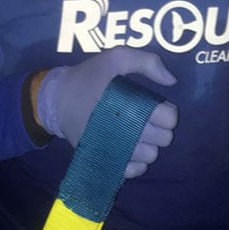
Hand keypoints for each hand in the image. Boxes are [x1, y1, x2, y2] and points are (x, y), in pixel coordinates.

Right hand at [35, 48, 177, 177]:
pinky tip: (130, 150)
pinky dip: (136, 163)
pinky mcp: (105, 161)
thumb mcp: (116, 57)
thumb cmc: (88, 78)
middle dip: (160, 129)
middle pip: (164, 140)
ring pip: (151, 156)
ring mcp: (117, 151)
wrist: (56, 100)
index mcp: (133, 106)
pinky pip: (133, 171)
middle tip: (146, 119)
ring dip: (149, 145)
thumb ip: (147, 62)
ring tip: (136, 133)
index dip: (167, 112)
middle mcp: (128, 132)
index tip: (155, 107)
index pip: (169, 119)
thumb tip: (171, 81)